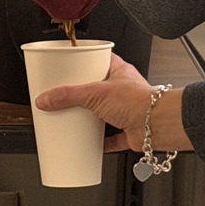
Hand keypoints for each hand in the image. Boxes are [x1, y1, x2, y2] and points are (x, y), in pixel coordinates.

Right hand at [34, 53, 190, 153]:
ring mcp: (125, 109)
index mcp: (116, 70)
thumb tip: (46, 98)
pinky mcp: (128, 130)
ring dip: (90, 118)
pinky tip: (91, 145)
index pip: (96, 60)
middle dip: (82, 94)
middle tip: (65, 96)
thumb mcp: (95, 93)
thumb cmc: (138, 100)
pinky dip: (101, 142)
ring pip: (103, 112)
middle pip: (96, 88)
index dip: (82, 62)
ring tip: (74, 120)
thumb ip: (69, 95)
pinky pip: (111, 137)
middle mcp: (121, 88)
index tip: (67, 67)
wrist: (158, 124)